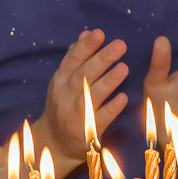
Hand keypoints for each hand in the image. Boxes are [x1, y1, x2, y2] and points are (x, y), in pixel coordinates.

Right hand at [36, 30, 129, 168]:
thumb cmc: (62, 106)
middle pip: (83, 76)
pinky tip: (123, 98)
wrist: (53, 145)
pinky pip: (99, 119)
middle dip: (102, 59)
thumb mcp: (62, 81)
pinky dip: (111, 108)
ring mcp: (73, 116)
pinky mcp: (85, 133)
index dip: (85, 47)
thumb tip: (86, 33)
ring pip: (90, 96)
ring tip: (124, 67)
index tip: (100, 33)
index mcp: (59, 82)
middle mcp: (64, 97)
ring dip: (107, 81)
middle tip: (120, 45)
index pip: (72, 61)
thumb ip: (75, 58)